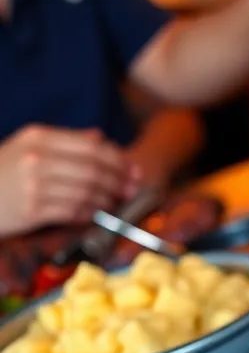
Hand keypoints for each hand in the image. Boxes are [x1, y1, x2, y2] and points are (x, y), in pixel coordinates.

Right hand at [0, 126, 136, 237]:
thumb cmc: (2, 172)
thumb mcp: (27, 146)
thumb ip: (64, 141)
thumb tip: (99, 138)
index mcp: (39, 138)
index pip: (92, 147)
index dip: (118, 160)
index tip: (132, 170)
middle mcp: (37, 158)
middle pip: (93, 170)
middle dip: (118, 181)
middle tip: (130, 190)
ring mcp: (33, 185)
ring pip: (86, 192)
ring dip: (106, 200)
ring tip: (113, 203)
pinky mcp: (32, 210)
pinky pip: (73, 211)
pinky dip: (89, 213)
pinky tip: (94, 214)